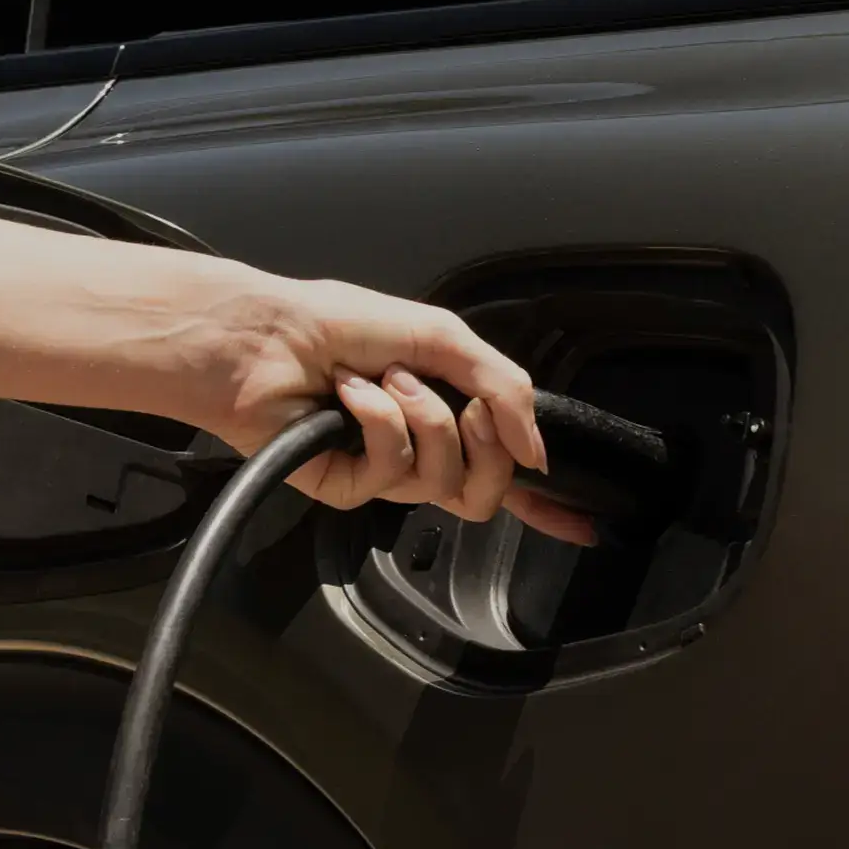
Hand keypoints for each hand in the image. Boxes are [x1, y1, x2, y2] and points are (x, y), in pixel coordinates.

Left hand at [191, 274, 600, 545]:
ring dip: (425, 417)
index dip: (542, 501)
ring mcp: (383, 472)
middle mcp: (419, 448)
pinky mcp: (348, 489)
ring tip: (385, 380)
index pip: (500, 465)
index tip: (582, 526)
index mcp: (445, 410)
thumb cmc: (338, 323)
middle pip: (486, 488)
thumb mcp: (443, 337)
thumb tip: (537, 450)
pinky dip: (380, 422)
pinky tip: (350, 397)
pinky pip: (394, 472)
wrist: (266, 335)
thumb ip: (503, 387)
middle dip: (489, 441)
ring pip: (445, 481)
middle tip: (467, 405)